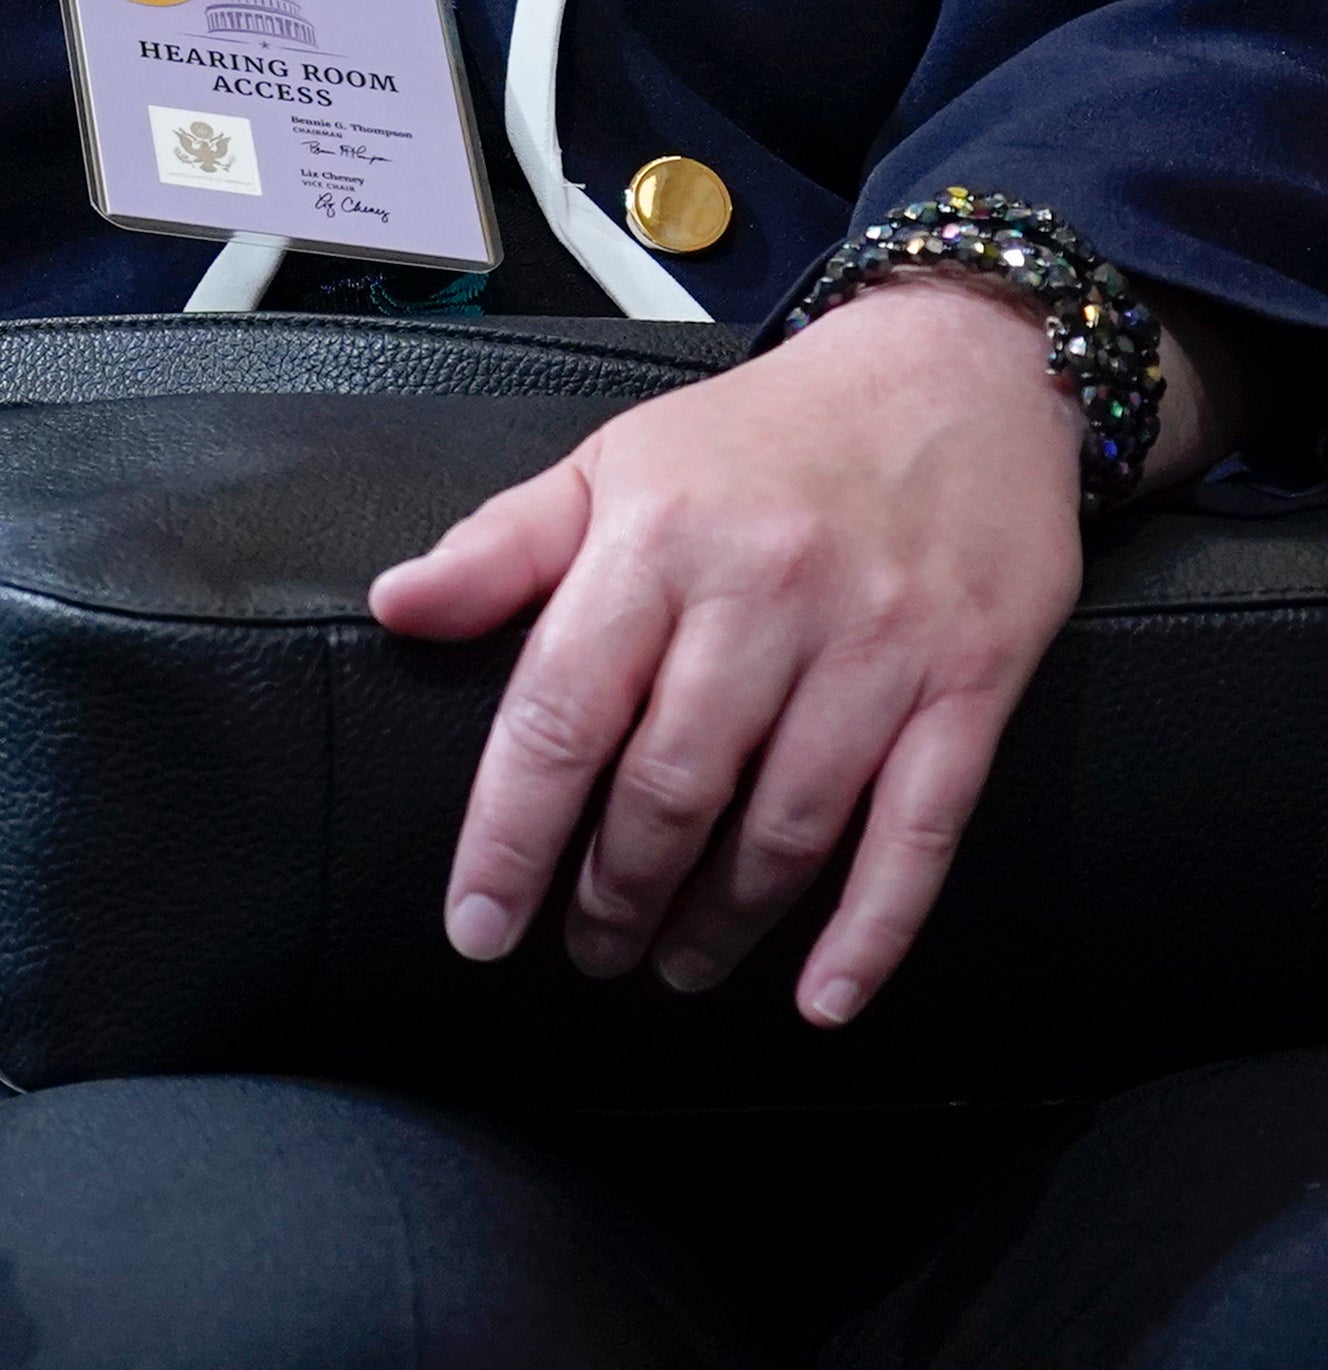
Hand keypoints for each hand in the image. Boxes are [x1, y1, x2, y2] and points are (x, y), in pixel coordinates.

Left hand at [372, 278, 1087, 1025]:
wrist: (958, 373)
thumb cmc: (762, 437)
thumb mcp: (610, 464)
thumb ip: (501, 548)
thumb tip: (395, 606)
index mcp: (654, 545)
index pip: (559, 716)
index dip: (511, 835)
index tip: (479, 922)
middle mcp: (765, 598)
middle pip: (670, 788)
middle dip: (615, 893)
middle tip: (585, 951)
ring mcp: (877, 647)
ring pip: (787, 825)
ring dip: (721, 920)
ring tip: (673, 965)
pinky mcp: (974, 682)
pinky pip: (920, 830)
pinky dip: (871, 928)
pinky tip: (822, 996)